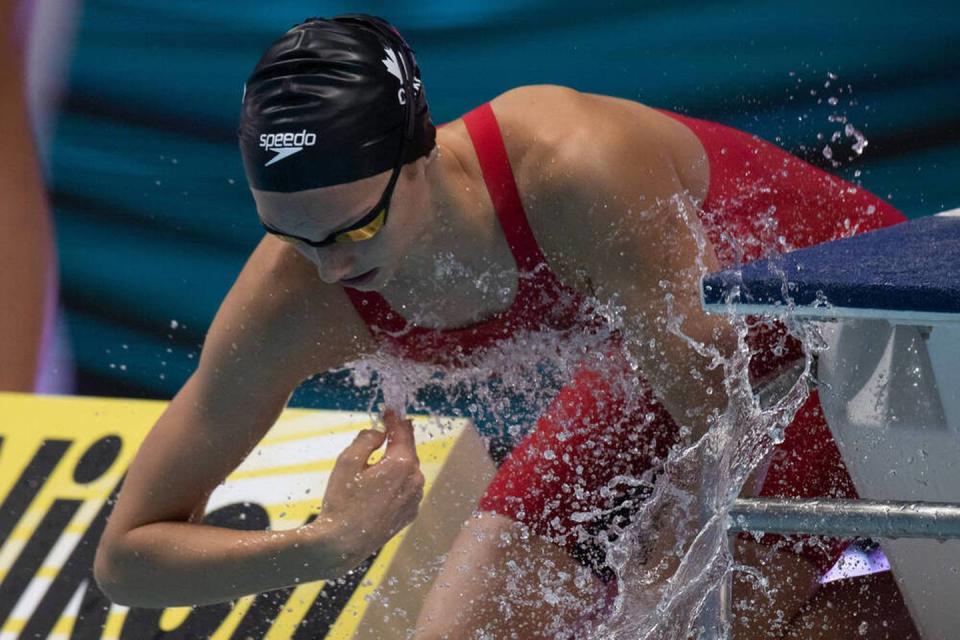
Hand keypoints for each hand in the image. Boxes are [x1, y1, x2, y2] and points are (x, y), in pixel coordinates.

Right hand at [313, 409, 425, 568]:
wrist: (342, 544)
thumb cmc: (341, 502)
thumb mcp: (347, 461)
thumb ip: (366, 439)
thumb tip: (379, 432)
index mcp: (402, 464)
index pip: (402, 432)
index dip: (394, 419)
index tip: (389, 410)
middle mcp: (415, 480)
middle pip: (407, 450)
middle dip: (396, 439)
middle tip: (386, 427)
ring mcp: (415, 498)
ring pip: (408, 470)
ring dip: (396, 461)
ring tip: (378, 458)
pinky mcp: (409, 513)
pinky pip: (406, 488)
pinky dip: (397, 480)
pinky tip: (381, 483)